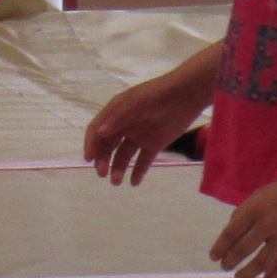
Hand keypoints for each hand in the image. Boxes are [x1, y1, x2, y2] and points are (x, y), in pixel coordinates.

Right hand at [86, 71, 208, 185]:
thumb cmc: (158, 95)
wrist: (187, 95)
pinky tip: (134, 183)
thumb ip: (118, 117)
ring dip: (118, 169)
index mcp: (115, 113)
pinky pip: (143, 161)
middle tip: (103, 174)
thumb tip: (99, 132)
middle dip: (103, 160)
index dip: (91, 144)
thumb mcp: (136, 103)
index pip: (97, 131)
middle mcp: (124, 126)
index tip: (89, 159)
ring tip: (117, 182)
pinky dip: (138, 172)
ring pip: (123, 156)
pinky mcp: (154, 144)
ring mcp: (139, 136)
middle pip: (108, 146)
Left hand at [210, 171, 276, 277]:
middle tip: (226, 267)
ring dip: (247, 273)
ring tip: (239, 277)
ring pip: (261, 263)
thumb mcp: (260, 194)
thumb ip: (244, 212)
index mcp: (255, 208)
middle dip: (230, 262)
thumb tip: (231, 233)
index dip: (220, 248)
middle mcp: (268, 224)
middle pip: (243, 250)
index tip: (214, 257)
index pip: (231, 233)